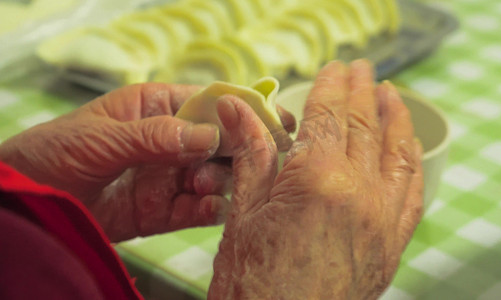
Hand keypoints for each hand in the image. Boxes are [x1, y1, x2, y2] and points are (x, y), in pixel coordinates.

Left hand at [0, 83, 294, 241]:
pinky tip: (207, 207)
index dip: (243, 109)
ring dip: (220, 181)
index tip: (273, 117)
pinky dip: (207, 210)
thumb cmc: (55, 151)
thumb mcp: (103, 136)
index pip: (209, 103)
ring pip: (214, 177)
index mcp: (157, 108)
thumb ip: (156, 136)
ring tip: (204, 186)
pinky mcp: (161, 210)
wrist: (28, 198)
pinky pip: (195, 210)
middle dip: (238, 150)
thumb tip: (210, 135)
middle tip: (252, 158)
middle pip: (220, 142)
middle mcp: (170, 142)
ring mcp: (167, 177)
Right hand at [209, 60, 423, 298]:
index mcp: (317, 178)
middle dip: (361, 90)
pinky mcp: (393, 242)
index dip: (330, 86)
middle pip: (363, 125)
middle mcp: (359, 191)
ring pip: (396, 151)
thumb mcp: (243, 212)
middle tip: (360, 70)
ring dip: (394, 117)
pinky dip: (412, 160)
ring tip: (391, 94)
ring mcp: (382, 217)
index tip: (333, 69)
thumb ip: (251, 152)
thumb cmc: (253, 285)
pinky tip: (409, 146)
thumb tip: (236, 108)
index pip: (328, 114)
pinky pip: (413, 190)